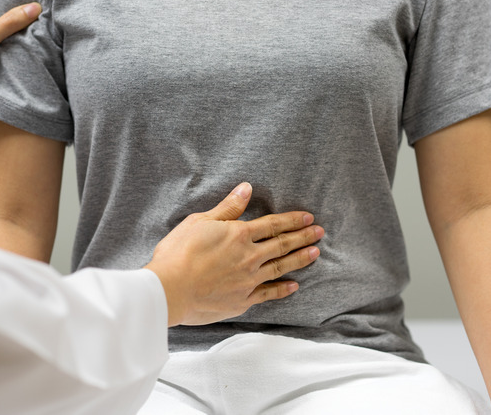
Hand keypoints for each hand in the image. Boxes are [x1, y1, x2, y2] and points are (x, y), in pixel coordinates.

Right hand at [146, 182, 323, 326]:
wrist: (170, 289)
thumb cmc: (178, 253)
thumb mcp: (199, 222)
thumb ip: (226, 208)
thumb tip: (246, 189)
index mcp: (239, 235)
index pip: (272, 225)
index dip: (292, 220)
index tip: (308, 218)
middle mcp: (249, 257)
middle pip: (282, 245)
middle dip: (303, 237)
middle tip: (320, 233)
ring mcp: (248, 281)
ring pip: (280, 268)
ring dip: (299, 259)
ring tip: (315, 253)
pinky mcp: (242, 301)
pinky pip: (268, 294)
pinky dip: (282, 289)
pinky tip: (294, 286)